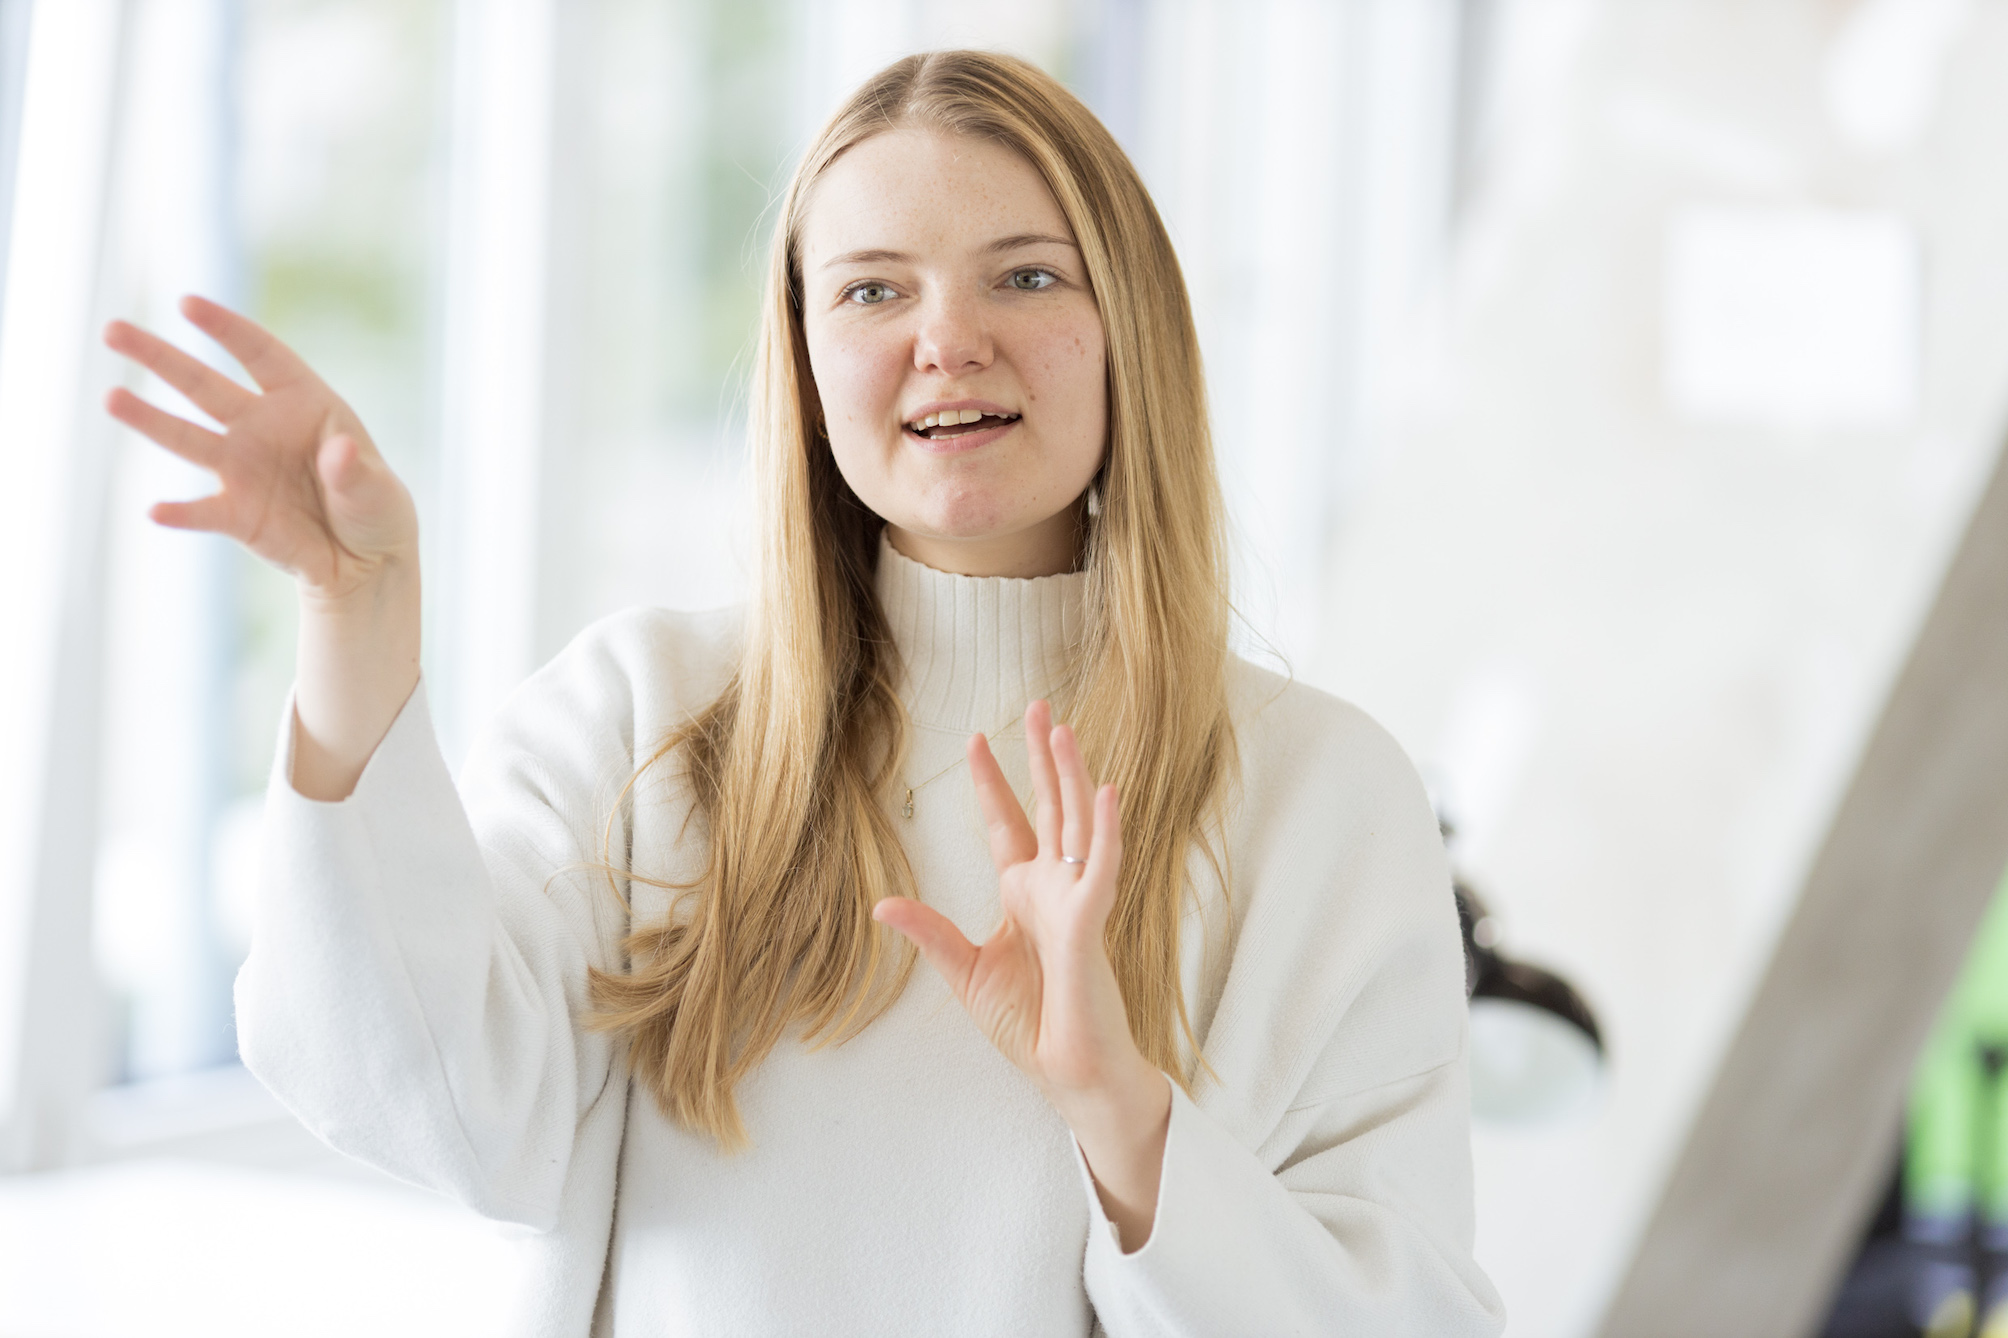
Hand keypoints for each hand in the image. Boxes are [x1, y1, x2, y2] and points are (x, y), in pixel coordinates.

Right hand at [103, 294, 416, 600]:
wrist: (366, 563)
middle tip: (113, 330)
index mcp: (303, 403)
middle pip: (203, 385)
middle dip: (160, 357)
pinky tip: (157, 511)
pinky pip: (202, 511)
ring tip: (111, 397)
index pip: (260, 355)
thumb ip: (355, 471)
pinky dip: (182, 513)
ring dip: (150, 419)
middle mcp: (262, 427)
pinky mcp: (236, 514)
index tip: (187, 304)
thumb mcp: (378, 489)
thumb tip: (341, 452)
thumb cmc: (377, 510)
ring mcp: (243, 468)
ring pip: (188, 438)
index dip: (226, 328)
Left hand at [873, 699, 1171, 1249]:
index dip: (994, 784)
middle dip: (1044, 759)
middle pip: (1050, 808)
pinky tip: (1105, 791)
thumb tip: (881, 903)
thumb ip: (930, 934)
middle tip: (1041, 706)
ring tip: (1064, 729)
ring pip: (1078, 824)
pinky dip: (1106, 831)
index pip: (1009, 825)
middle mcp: (1055, 889)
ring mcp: (1078, 902)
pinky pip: (1103, 869)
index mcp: (1025, 895)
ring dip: (1072, 776)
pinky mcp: (1093, 926)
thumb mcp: (967, 973)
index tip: (977, 740)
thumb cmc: (1031, 1027)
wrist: (1070, 1075)